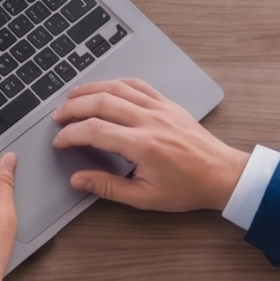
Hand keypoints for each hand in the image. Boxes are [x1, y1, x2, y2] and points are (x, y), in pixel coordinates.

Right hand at [50, 78, 247, 211]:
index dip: (70, 134)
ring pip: (116, 87)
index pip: (94, 131)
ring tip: (71, 97)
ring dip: (90, 90)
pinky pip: (137, 84)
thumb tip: (78, 180)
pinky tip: (104, 88)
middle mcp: (149, 120)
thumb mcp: (146, 197)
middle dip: (72, 108)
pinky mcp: (167, 103)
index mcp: (142, 145)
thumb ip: (108, 187)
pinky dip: (116, 83)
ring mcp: (159, 108)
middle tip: (57, 117)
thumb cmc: (187, 188)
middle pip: (100, 102)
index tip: (59, 141)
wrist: (222, 175)